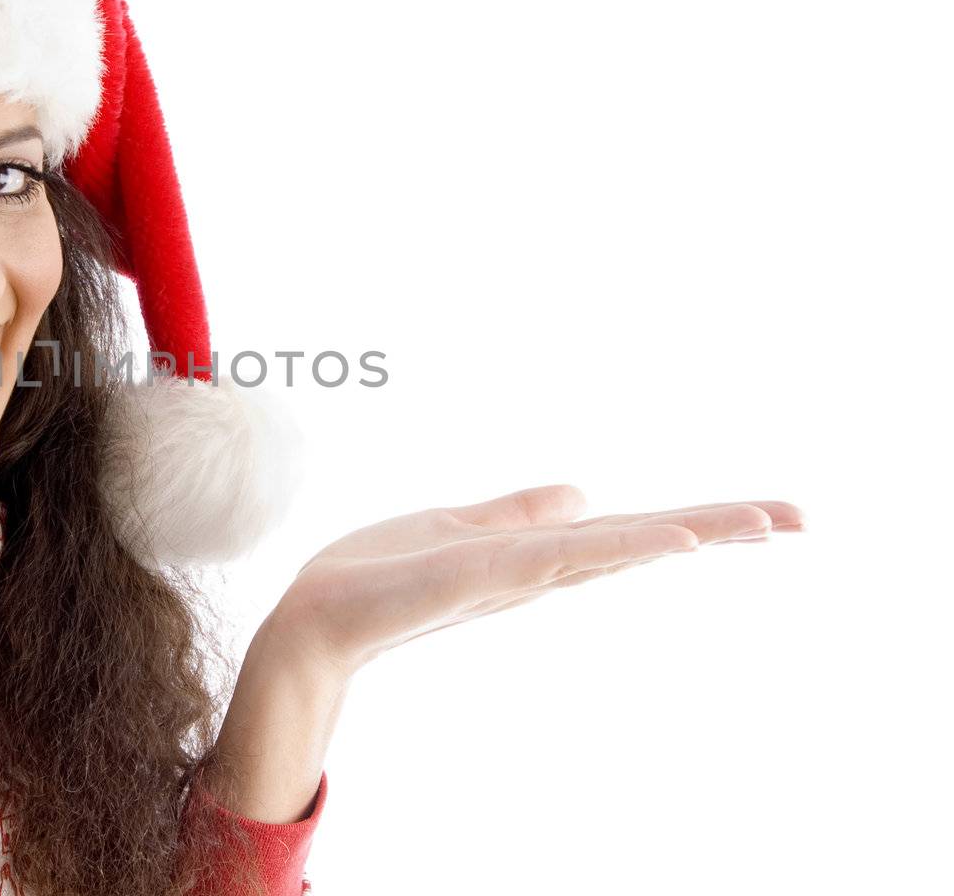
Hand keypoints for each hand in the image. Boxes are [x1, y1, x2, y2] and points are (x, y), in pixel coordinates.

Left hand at [268, 485, 805, 678]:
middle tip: (800, 518)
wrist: (313, 619)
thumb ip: (518, 515)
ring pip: (612, 549)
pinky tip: (661, 541)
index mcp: (536, 556)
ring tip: (757, 520)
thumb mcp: (457, 528)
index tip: (769, 515)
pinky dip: (610, 549)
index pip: (630, 534)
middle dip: (717, 528)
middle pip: (640, 543)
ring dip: (683, 532)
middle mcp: (536, 571)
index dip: (696, 522)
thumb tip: (584, 496)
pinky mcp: (474, 577)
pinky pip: (552, 559)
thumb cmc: (378, 576)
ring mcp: (510, 577)